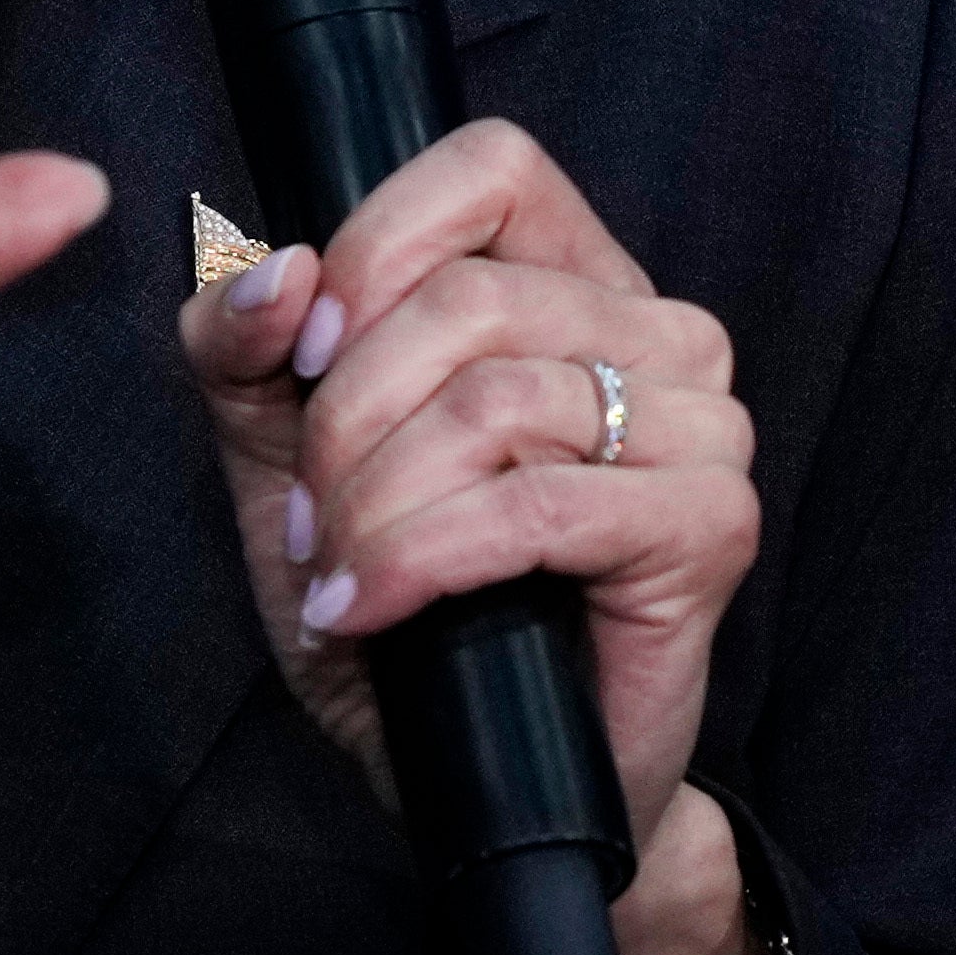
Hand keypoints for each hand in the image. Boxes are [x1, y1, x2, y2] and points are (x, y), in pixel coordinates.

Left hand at [175, 117, 782, 954]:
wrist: (481, 786)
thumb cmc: (398, 611)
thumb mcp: (283, 460)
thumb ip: (244, 353)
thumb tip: (268, 267)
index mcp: (572, 278)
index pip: (490, 168)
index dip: (376, 245)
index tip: (303, 356)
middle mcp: (659, 331)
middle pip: (469, 300)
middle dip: (346, 419)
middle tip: (305, 518)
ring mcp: (703, 426)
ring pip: (497, 402)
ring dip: (376, 502)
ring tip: (337, 574)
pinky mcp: (711, 526)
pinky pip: (541, 505)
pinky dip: (423, 558)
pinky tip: (365, 607)